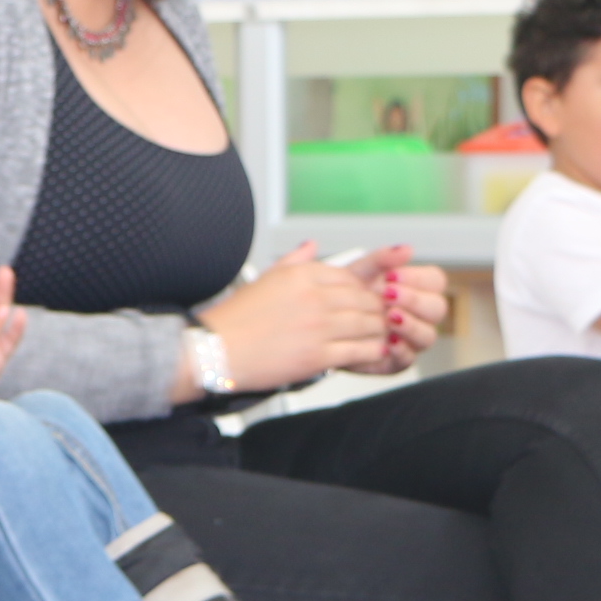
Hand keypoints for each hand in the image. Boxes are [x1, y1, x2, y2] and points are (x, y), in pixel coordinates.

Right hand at [193, 241, 389, 394]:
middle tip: (384, 316)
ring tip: (382, 334)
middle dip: (377, 308)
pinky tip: (375, 352)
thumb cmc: (235, 320)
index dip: (366, 287)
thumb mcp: (264, 278)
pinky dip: (372, 351)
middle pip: (364, 299)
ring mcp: (317, 327)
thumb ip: (293, 260)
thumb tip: (311, 245)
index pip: (350, 276)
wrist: (216, 351)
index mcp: (301, 276)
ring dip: (379, 330)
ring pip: (367, 324)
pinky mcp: (317, 356)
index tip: (371, 296)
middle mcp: (313, 297)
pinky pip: (359, 350)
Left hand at [341, 245, 450, 373]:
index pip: (436, 281)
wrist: (322, 322)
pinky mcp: (397, 362)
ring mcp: (410, 340)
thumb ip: (382, 260)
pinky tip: (388, 342)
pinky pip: (409, 359)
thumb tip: (407, 249)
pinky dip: (401, 350)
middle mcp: (419, 316)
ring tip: (389, 317)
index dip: (418, 278)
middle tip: (389, 295)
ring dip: (410, 325)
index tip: (392, 275)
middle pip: (437, 308)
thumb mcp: (360, 273)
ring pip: (428, 335)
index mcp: (417, 290)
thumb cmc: (346, 295)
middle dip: (414, 300)